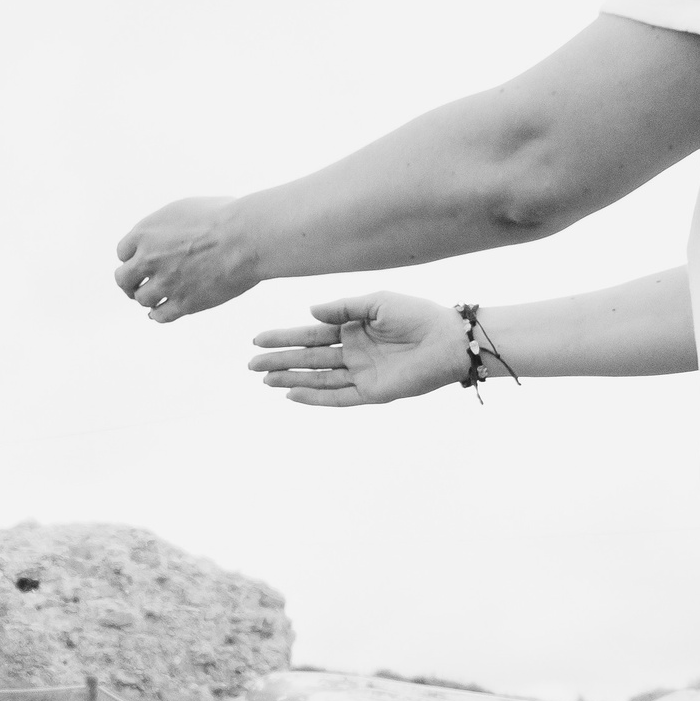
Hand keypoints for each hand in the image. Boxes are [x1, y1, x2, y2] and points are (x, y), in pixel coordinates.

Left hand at [114, 196, 253, 321]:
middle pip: (123, 279)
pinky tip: (164, 311)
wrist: (245, 237)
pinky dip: (159, 314)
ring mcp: (165, 283)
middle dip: (131, 282)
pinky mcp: (184, 303)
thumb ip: (165, 226)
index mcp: (146, 233)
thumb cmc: (224, 216)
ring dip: (148, 298)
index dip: (133, 258)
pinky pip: (161, 316)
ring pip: (142, 299)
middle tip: (138, 285)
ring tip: (158, 296)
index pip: (123, 252)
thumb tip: (164, 234)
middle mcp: (149, 259)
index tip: (141, 262)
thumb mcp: (184, 209)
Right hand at [246, 291, 469, 406]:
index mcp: (352, 328)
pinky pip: (338, 397)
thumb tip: (310, 312)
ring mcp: (361, 373)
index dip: (284, 337)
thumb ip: (343, 307)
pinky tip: (292, 395)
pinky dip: (315, 397)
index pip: (310, 334)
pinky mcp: (373, 392)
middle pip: (308, 359)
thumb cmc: (418, 315)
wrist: (449, 340)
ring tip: (264, 379)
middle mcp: (353, 352)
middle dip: (279, 360)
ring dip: (291, 379)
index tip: (258, 339)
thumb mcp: (377, 302)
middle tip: (250, 364)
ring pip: (318, 378)